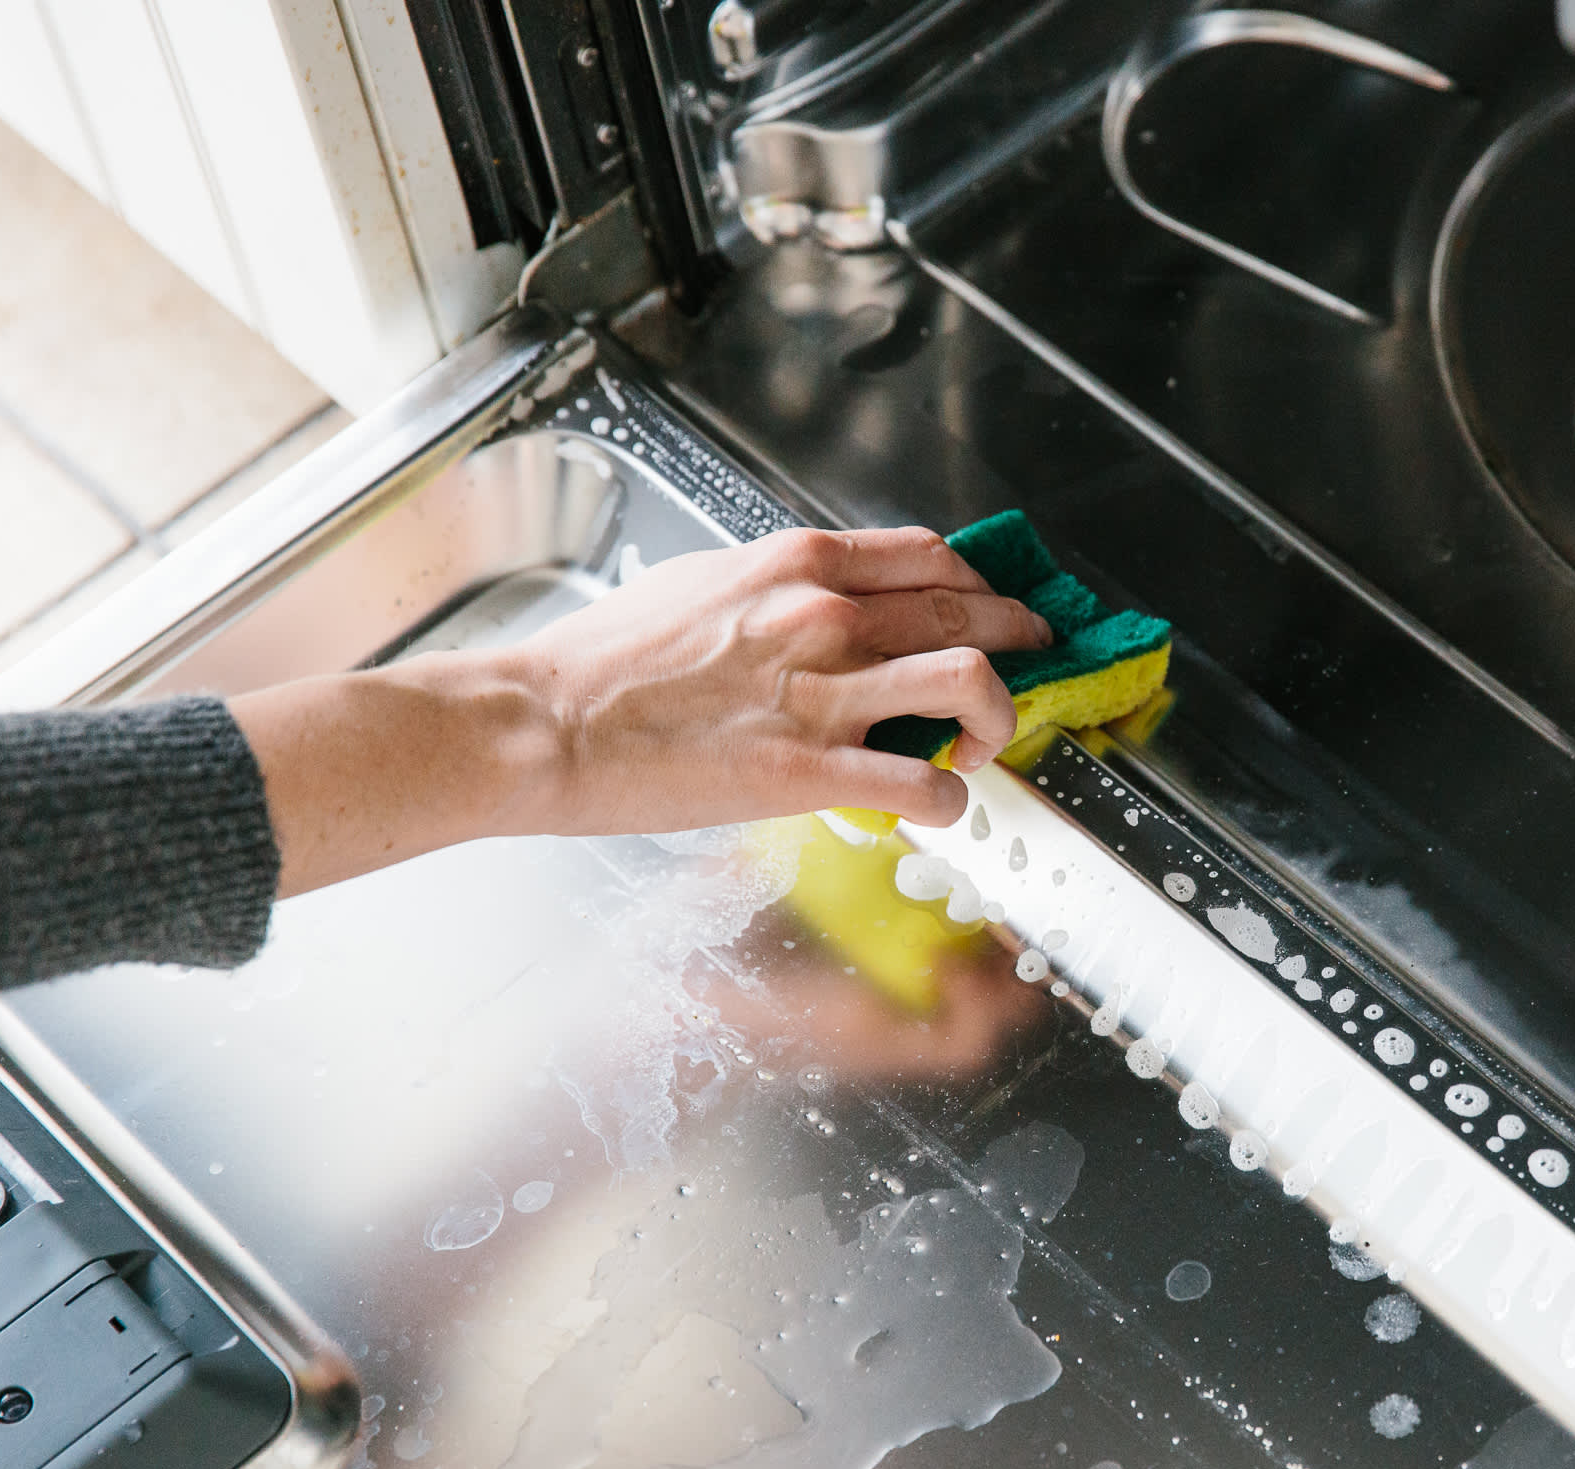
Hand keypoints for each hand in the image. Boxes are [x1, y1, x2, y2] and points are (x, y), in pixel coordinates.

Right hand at [496, 525, 1047, 828]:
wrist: (543, 722)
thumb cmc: (603, 663)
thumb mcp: (701, 585)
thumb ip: (773, 590)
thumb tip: (815, 603)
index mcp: (798, 564)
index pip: (934, 557)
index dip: (985, 585)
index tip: (996, 608)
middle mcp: (825, 615)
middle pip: (971, 611)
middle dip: (1019, 641)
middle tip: (1031, 667)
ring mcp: (823, 690)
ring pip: (972, 681)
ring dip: (1000, 717)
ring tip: (984, 744)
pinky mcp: (809, 769)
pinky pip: (925, 782)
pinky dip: (952, 800)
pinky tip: (939, 805)